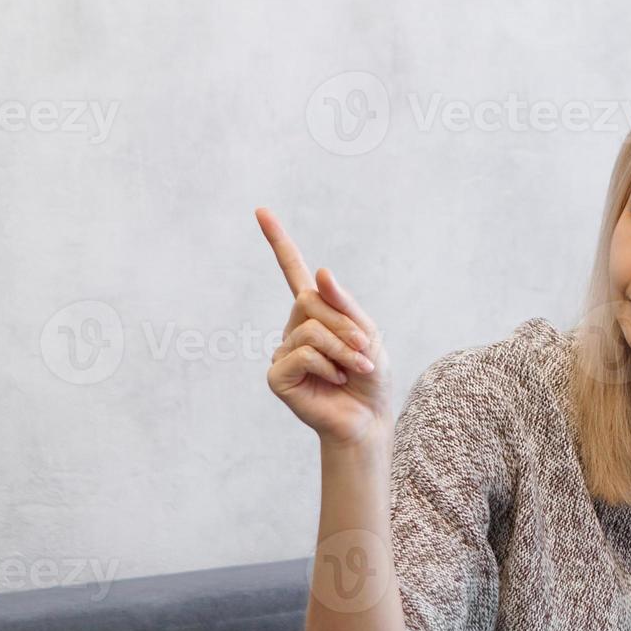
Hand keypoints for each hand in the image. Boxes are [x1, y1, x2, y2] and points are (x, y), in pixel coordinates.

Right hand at [255, 207, 390, 446]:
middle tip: (363, 349)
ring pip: (311, 329)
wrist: (368, 419)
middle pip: (310, 300)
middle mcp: (294, 329)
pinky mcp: (277, 375)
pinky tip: (334, 380)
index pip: (293, 272)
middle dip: (345, 324)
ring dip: (342, 349)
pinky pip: (303, 353)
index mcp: (316, 314)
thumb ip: (344, 305)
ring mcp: (282, 351)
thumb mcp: (367, 334)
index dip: (278, 242)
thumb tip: (321, 271)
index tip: (261, 211)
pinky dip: (328, 365)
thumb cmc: (370, 377)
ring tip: (353, 368)